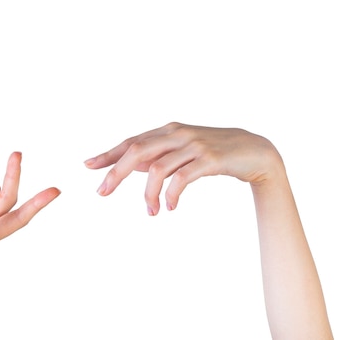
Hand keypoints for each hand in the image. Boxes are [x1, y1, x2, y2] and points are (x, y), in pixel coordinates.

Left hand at [84, 122, 282, 214]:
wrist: (255, 151)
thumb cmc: (214, 152)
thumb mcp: (183, 150)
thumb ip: (158, 154)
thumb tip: (129, 164)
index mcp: (168, 130)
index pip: (131, 141)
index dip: (109, 153)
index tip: (88, 165)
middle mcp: (177, 133)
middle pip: (137, 150)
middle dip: (116, 172)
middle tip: (101, 193)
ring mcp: (193, 145)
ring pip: (157, 167)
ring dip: (148, 193)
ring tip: (150, 212)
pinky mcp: (209, 159)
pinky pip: (182, 177)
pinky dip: (172, 193)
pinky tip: (170, 206)